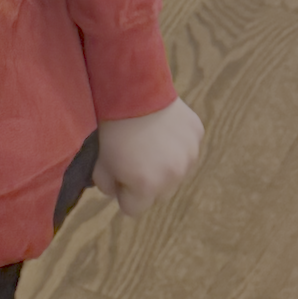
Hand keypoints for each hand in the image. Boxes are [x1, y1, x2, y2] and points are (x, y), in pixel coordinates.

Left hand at [93, 98, 203, 218]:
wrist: (132, 89)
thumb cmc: (112, 129)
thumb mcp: (99, 163)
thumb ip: (107, 186)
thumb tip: (117, 191)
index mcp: (147, 187)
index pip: (133, 209)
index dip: (124, 193)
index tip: (120, 175)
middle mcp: (173, 177)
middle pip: (159, 194)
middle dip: (148, 183)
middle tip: (134, 157)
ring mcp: (190, 155)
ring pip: (177, 173)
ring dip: (165, 165)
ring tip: (149, 141)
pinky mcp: (198, 134)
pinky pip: (187, 149)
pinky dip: (177, 143)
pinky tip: (163, 128)